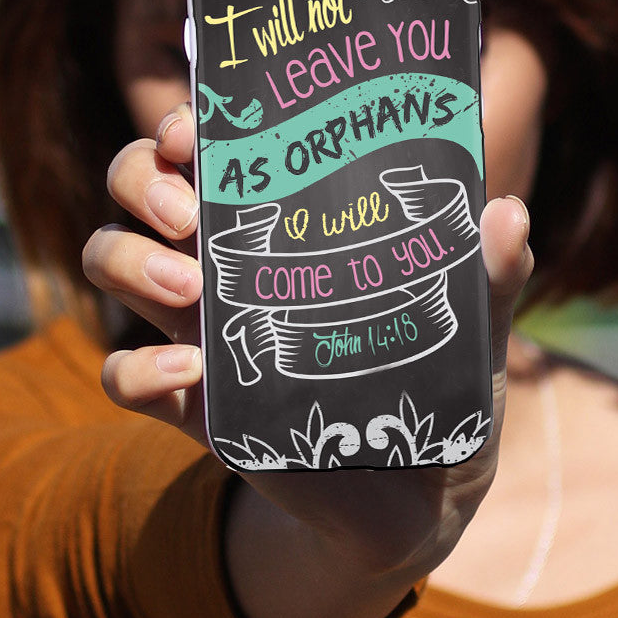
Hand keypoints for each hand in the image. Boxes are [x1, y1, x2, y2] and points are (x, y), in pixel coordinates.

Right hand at [83, 104, 532, 617]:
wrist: (417, 493)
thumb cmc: (437, 380)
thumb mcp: (470, 320)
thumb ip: (489, 270)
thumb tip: (507, 212)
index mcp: (284, 223)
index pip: (208, 147)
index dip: (186, 125)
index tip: (200, 131)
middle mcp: (227, 261)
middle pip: (136, 185)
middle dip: (142, 179)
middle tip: (188, 212)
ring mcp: (200, 328)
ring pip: (110, 259)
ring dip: (130, 260)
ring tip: (189, 285)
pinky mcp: (193, 404)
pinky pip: (121, 376)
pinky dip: (135, 368)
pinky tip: (189, 370)